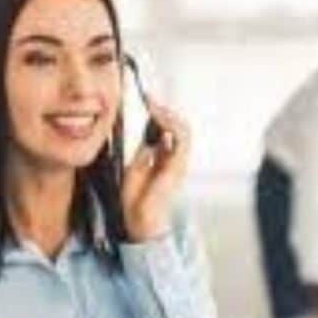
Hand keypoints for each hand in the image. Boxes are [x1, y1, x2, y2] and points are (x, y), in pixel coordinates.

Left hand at [121, 98, 190, 241]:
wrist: (137, 218)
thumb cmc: (135, 197)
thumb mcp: (136, 165)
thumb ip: (144, 149)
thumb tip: (146, 131)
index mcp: (164, 157)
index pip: (167, 128)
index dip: (159, 112)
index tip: (146, 98)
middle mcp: (174, 157)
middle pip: (178, 126)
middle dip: (164, 110)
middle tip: (149, 99)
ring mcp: (177, 162)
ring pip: (183, 130)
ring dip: (168, 115)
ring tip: (154, 105)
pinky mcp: (177, 166)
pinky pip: (180, 140)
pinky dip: (170, 125)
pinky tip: (157, 117)